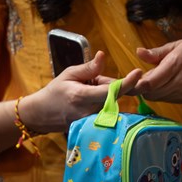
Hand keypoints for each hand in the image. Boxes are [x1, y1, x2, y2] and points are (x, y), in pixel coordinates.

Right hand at [18, 51, 142, 133]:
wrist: (43, 114)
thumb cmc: (55, 92)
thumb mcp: (69, 74)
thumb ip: (89, 68)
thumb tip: (103, 55)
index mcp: (82, 96)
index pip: (110, 91)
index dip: (126, 82)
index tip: (138, 73)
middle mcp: (90, 112)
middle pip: (114, 96)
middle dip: (109, 84)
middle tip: (91, 81)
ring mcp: (92, 121)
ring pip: (111, 102)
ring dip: (105, 94)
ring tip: (86, 91)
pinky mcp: (94, 126)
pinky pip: (107, 110)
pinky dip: (102, 102)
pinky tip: (87, 100)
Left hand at [132, 38, 181, 102]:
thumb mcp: (178, 44)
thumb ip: (156, 53)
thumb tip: (139, 52)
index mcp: (176, 64)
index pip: (149, 82)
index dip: (136, 83)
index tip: (135, 74)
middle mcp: (180, 81)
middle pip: (150, 93)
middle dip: (142, 86)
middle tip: (146, 73)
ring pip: (156, 97)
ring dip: (151, 90)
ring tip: (160, 76)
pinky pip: (165, 99)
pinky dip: (161, 92)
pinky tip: (168, 82)